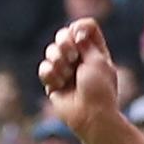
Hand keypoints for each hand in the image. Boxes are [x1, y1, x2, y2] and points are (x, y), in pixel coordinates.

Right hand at [39, 17, 123, 140]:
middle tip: (71, 57)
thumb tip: (75, 32)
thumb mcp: (98, 61)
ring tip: (67, 76)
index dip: (79, 28)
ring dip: (58, 62)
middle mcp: (80, 58)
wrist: (90, 116)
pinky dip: (51, 75)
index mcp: (95, 51)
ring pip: (51, 50)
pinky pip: (44, 68)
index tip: (79, 37)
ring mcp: (66, 69)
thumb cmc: (99, 90)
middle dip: (64, 43)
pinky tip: (60, 85)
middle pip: (63, 34)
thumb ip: (85, 42)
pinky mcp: (53, 81)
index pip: (85, 27)